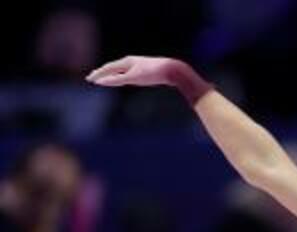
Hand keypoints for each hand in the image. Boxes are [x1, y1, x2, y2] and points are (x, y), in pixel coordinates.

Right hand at [85, 55, 179, 86]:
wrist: (173, 70)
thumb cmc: (153, 73)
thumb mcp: (133, 77)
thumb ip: (117, 79)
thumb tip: (101, 82)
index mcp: (127, 61)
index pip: (108, 67)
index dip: (99, 74)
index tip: (90, 79)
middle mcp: (132, 61)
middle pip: (114, 67)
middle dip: (103, 73)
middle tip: (93, 77)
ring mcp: (140, 65)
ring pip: (123, 69)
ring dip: (113, 73)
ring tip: (106, 77)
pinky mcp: (147, 70)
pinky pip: (131, 72)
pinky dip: (123, 76)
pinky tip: (126, 78)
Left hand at [85, 56, 212, 104]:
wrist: (179, 72)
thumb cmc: (181, 77)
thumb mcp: (178, 81)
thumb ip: (181, 85)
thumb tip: (194, 91)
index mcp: (145, 66)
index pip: (125, 68)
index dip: (114, 71)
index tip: (106, 76)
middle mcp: (137, 65)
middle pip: (116, 68)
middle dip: (104, 72)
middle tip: (91, 76)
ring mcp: (136, 69)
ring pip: (114, 71)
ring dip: (102, 75)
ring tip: (91, 78)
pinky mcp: (134, 75)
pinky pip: (118, 77)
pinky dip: (107, 79)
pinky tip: (98, 81)